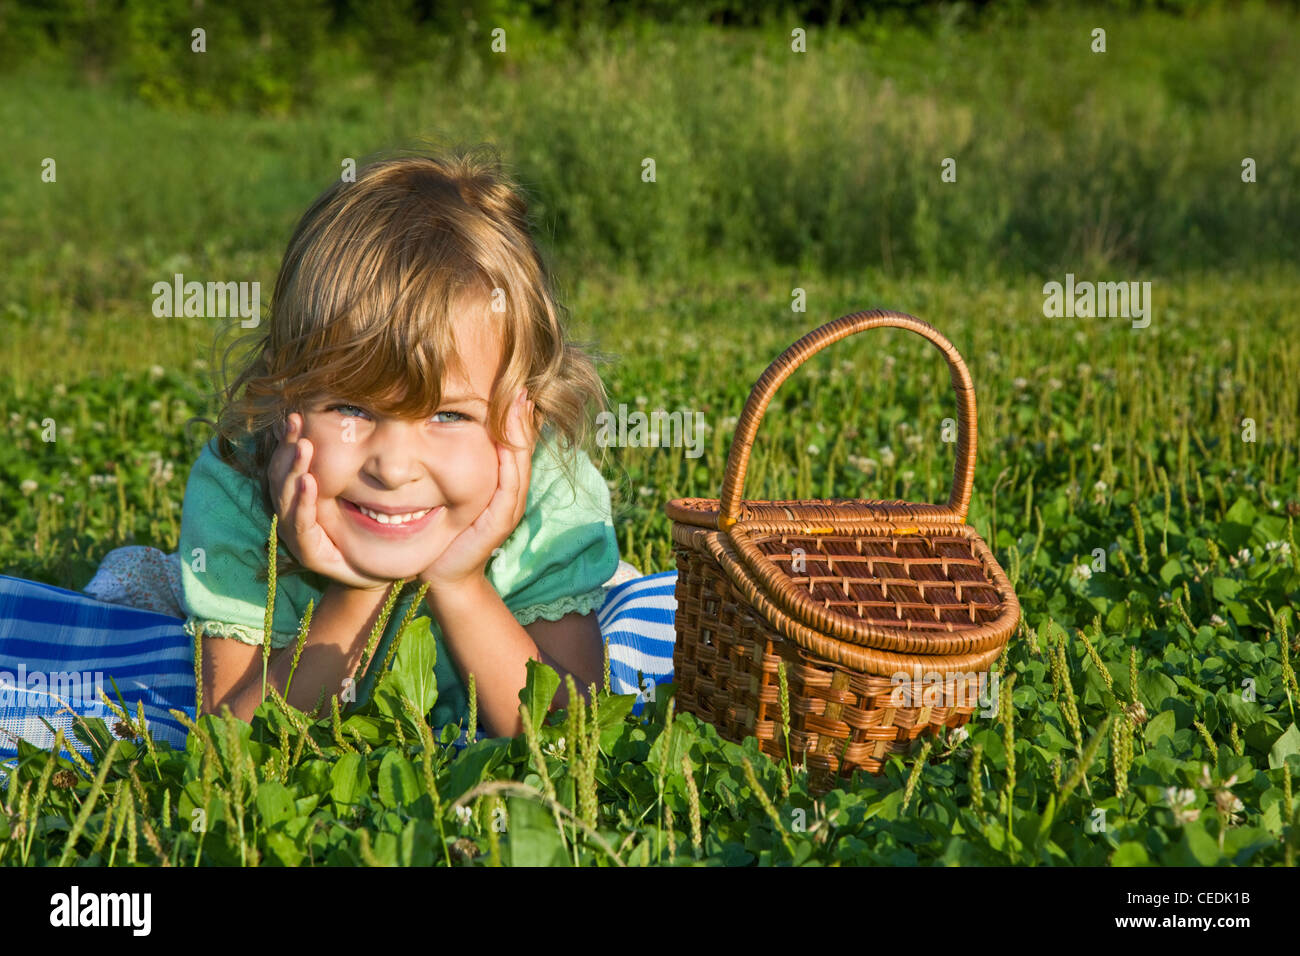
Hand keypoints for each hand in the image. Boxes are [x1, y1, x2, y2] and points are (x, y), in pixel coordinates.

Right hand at [269, 411, 395, 591]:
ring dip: (294, 469)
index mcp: (300, 495)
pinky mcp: (309, 553)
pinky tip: (308, 483)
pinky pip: (301, 525)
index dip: (286, 439)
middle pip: (281, 475)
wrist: (375, 573)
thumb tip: (357, 423)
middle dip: (287, 447)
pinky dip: (303, 503)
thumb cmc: (366, 529)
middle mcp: (293, 512)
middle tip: (294, 420)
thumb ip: (350, 465)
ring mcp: (298, 533)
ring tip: (303, 446)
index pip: (287, 462)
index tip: (293, 412)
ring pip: (286, 497)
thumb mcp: (358, 491)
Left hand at [419, 389, 536, 595]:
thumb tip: (444, 426)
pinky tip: (506, 440)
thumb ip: (454, 466)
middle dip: (522, 416)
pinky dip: (510, 461)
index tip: (512, 384)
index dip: (516, 415)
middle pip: (523, 447)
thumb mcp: (451, 493)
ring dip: (520, 432)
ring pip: (519, 462)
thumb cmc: (444, 532)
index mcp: (502, 483)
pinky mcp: (500, 522)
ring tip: (517, 402)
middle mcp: (511, 493)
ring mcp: (509, 507)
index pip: (514, 442)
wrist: (443, 576)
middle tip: (520, 385)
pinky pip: (509, 486)